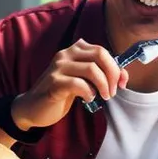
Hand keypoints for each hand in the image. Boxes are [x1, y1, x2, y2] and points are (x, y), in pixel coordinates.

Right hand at [12, 39, 128, 129]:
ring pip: (92, 69)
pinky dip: (89, 93)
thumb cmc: (61, 93)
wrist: (33, 108)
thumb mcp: (83, 81)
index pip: (102, 51)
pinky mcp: (54, 82)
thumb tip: (124, 76)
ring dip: (103, 85)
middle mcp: (66, 54)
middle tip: (113, 91)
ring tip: (104, 97)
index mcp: (74, 50)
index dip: (116, 67)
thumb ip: (100, 74)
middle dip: (112, 74)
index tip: (121, 83)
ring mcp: (58, 67)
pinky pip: (79, 83)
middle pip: (100, 55)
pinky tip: (88, 99)